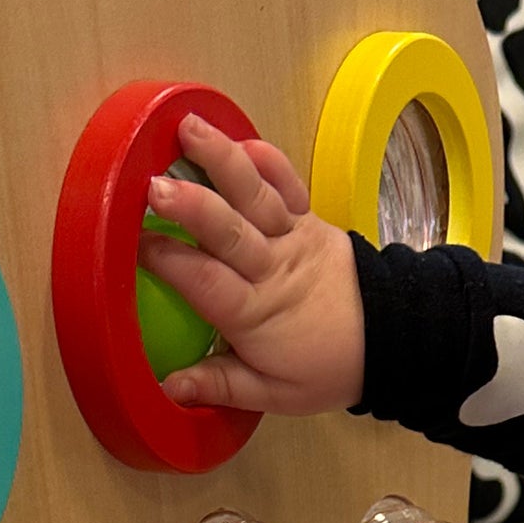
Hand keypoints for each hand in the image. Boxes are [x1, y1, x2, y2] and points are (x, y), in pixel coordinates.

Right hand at [139, 114, 368, 414]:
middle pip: (229, 231)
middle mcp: (272, 269)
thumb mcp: (274, 394)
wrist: (391, 340)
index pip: (205, 281)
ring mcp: (292, 238)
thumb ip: (220, 387)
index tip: (132, 244)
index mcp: (256, 314)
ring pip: (255, 196)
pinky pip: (289, 185)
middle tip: (153, 184)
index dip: (169, 261)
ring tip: (188, 128)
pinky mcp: (309, 219)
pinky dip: (269, 160)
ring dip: (221, 159)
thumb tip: (169, 387)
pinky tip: (243, 140)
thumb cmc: (326, 368)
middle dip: (191, 205)